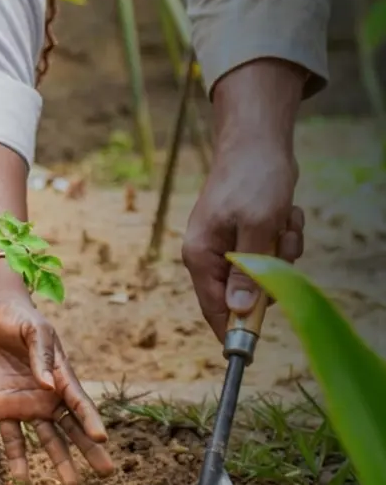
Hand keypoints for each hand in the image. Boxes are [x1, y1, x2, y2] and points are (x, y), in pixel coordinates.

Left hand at [0, 272, 113, 484]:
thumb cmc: (19, 317)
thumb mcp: (34, 330)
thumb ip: (41, 357)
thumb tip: (47, 385)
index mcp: (60, 375)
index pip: (78, 402)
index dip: (90, 419)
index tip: (102, 438)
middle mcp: (48, 395)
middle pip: (72, 427)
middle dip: (89, 449)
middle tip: (107, 473)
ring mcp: (27, 404)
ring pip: (47, 439)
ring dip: (59, 462)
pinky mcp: (3, 408)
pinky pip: (12, 439)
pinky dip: (16, 461)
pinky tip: (20, 483)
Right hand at [182, 138, 304, 341]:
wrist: (259, 142)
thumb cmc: (253, 179)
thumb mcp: (256, 228)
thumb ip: (247, 273)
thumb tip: (237, 311)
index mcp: (200, 254)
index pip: (213, 308)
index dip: (235, 328)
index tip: (257, 343)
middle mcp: (211, 253)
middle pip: (245, 294)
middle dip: (270, 274)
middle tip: (278, 245)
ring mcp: (230, 244)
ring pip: (265, 273)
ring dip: (282, 250)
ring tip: (282, 221)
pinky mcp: (248, 234)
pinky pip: (273, 253)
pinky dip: (284, 236)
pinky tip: (283, 212)